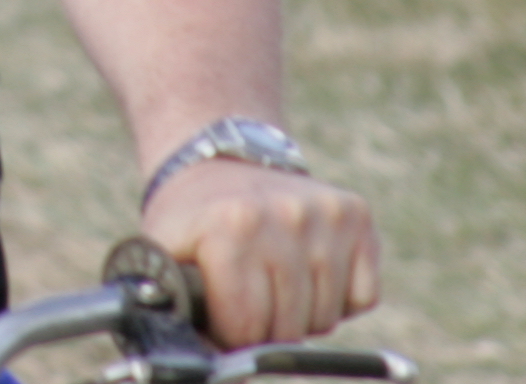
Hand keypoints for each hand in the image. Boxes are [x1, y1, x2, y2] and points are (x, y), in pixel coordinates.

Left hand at [141, 161, 378, 349]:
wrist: (220, 163)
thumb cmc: (192, 223)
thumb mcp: (162, 259)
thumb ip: (174, 316)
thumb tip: (211, 373)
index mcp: (233, 227)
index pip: (249, 330)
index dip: (232, 333)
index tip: (222, 312)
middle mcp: (286, 216)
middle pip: (290, 329)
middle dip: (266, 328)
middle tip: (248, 297)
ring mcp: (326, 213)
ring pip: (327, 319)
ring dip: (301, 315)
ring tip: (274, 280)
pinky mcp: (356, 214)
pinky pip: (362, 298)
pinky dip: (339, 299)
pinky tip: (308, 271)